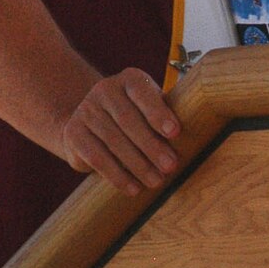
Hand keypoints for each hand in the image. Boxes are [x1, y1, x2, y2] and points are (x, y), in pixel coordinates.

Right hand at [61, 68, 180, 193]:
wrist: (91, 125)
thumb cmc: (136, 118)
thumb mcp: (150, 111)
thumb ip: (167, 118)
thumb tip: (195, 140)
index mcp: (129, 79)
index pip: (142, 92)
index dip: (158, 112)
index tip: (175, 132)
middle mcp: (104, 90)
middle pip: (128, 120)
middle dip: (152, 146)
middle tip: (171, 166)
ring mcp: (86, 111)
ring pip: (113, 141)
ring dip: (138, 165)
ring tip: (156, 181)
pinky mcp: (73, 133)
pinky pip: (96, 157)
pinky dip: (117, 175)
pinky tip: (133, 188)